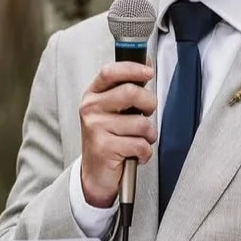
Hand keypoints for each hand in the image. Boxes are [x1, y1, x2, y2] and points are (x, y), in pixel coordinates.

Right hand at [79, 62, 156, 207]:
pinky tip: (136, 155)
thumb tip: (145, 66)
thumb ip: (125, 90)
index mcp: (93, 95)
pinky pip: (140, 144)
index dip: (132, 69)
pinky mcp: (103, 147)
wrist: (95, 174)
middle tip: (147, 114)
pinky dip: (145, 152)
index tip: (149, 72)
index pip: (110, 72)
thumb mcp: (111, 111)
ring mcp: (95, 128)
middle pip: (131, 92)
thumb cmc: (108, 139)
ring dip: (148, 135)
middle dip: (149, 104)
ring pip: (141, 123)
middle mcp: (90, 109)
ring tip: (139, 141)